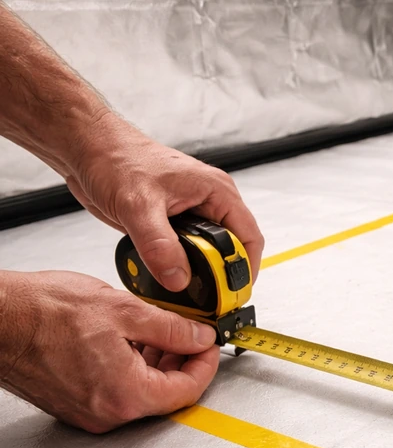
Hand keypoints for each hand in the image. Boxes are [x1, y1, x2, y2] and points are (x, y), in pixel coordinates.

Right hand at [0, 270, 220, 433]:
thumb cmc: (42, 313)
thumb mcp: (124, 310)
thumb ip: (172, 328)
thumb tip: (200, 336)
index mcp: (126, 395)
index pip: (188, 390)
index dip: (206, 364)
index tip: (210, 344)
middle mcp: (108, 413)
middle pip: (166, 394)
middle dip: (182, 361)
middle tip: (189, 333)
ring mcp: (89, 412)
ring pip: (142, 392)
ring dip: (157, 363)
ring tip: (158, 331)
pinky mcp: (74, 404)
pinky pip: (117, 391)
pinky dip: (132, 368)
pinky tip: (130, 341)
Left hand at [65, 112, 263, 292]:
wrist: (87, 149)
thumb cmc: (116, 159)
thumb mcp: (139, 206)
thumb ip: (159, 246)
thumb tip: (179, 278)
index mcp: (216, 191)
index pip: (248, 237)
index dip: (245, 268)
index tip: (233, 294)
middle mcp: (209, 202)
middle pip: (231, 248)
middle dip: (222, 275)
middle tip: (208, 298)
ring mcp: (191, 212)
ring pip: (208, 252)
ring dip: (199, 272)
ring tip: (187, 291)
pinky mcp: (172, 222)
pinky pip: (186, 251)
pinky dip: (180, 266)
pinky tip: (168, 275)